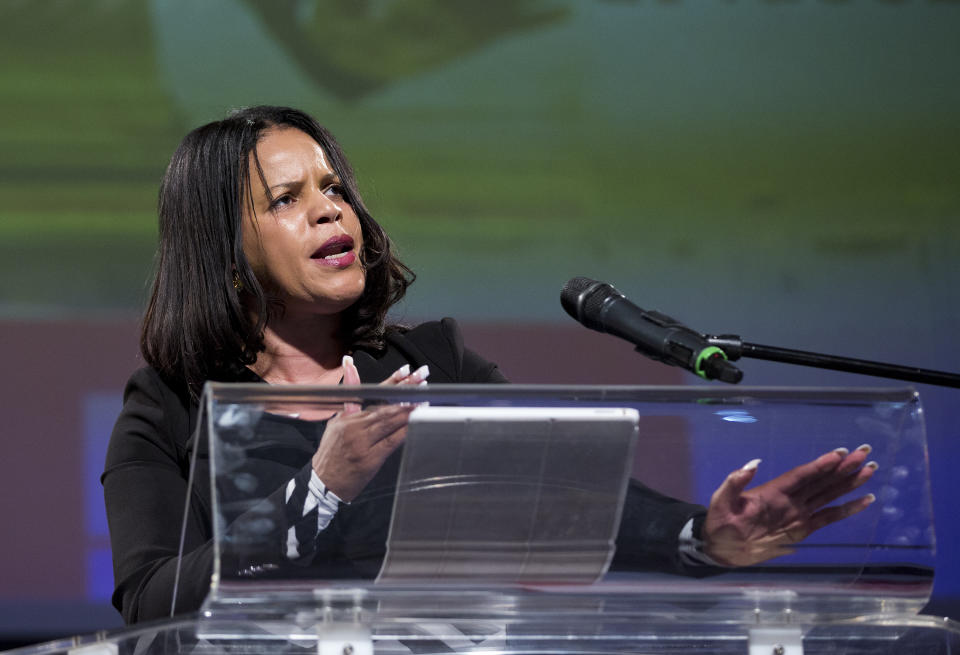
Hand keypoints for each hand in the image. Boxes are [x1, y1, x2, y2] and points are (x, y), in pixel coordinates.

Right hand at [311, 358, 429, 500]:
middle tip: (421, 380)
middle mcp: (354, 429)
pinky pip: (392, 441)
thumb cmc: (331, 453)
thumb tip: (351, 369)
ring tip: (423, 398)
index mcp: (347, 418)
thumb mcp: (335, 423)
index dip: (391, 381)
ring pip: (389, 422)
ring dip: (408, 409)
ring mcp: (363, 444)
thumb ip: (350, 400)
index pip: (372, 395)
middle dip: (405, 392)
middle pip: (385, 406)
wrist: (323, 483)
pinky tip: (416, 421)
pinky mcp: (371, 459)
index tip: (406, 371)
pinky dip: (405, 430)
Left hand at [701, 445, 877, 566]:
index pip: (802, 475)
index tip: (841, 453)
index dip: (821, 464)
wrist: (720, 547)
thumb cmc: (719, 521)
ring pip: (829, 495)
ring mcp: (798, 513)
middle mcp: (790, 499)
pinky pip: (828, 518)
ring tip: (869, 471)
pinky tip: (863, 501)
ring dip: (849, 483)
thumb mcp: (721, 500)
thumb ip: (735, 481)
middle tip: (865, 452)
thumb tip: (754, 462)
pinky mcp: (802, 530)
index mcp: (773, 491)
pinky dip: (846, 510)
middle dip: (843, 467)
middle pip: (821, 480)